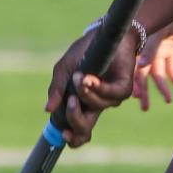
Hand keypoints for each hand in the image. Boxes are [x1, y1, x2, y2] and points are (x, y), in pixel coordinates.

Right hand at [43, 25, 139, 145]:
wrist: (104, 34)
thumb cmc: (84, 52)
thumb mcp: (64, 70)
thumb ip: (56, 89)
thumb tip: (48, 110)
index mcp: (83, 104)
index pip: (78, 130)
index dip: (72, 138)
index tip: (63, 133)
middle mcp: (97, 105)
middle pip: (86, 129)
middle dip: (76, 119)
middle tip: (70, 102)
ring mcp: (111, 99)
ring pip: (95, 107)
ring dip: (84, 92)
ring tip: (78, 76)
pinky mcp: (124, 89)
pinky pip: (109, 95)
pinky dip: (97, 87)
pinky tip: (87, 78)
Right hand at [132, 33, 172, 110]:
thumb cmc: (171, 15)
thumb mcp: (161, 32)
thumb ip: (151, 49)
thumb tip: (141, 65)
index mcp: (139, 42)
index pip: (133, 67)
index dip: (134, 82)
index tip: (135, 97)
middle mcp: (147, 47)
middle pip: (144, 73)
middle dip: (144, 91)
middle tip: (145, 108)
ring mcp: (160, 48)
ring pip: (159, 72)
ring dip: (162, 87)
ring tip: (168, 101)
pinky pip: (172, 65)